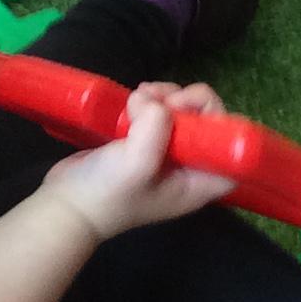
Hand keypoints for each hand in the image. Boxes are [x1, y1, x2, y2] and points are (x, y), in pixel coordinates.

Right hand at [36, 84, 237, 241]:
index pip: (235, 152)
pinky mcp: (145, 141)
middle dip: (189, 102)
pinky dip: (151, 100)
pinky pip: (160, 112)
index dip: (223, 125)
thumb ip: (156, 128)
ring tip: (140, 96)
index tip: (191, 112)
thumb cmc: (107, 193)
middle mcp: (190, 168)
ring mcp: (167, 154)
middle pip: (211, 123)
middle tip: (160, 99)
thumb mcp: (136, 163)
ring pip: (184, 112)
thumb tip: (154, 102)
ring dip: (167, 96)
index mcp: (200, 182)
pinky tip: (134, 98)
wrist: (65, 205)